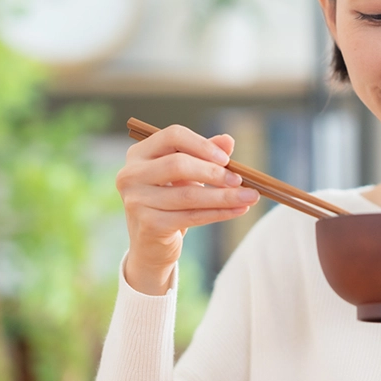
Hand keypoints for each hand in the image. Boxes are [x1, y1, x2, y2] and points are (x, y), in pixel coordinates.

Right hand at [115, 124, 259, 294]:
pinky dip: (219, 213)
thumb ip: (204, 155)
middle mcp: (130, 174)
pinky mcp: (148, 225)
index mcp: (139, 153)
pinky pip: (191, 216)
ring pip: (188, 194)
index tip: (226, 158)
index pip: (172, 136)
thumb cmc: (170, 201)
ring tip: (250, 197)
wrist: (151, 244)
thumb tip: (228, 140)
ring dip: (224, 196)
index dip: (202, 144)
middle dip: (214, 172)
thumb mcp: (186, 175)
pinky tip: (239, 210)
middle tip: (239, 180)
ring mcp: (136, 201)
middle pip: (178, 165)